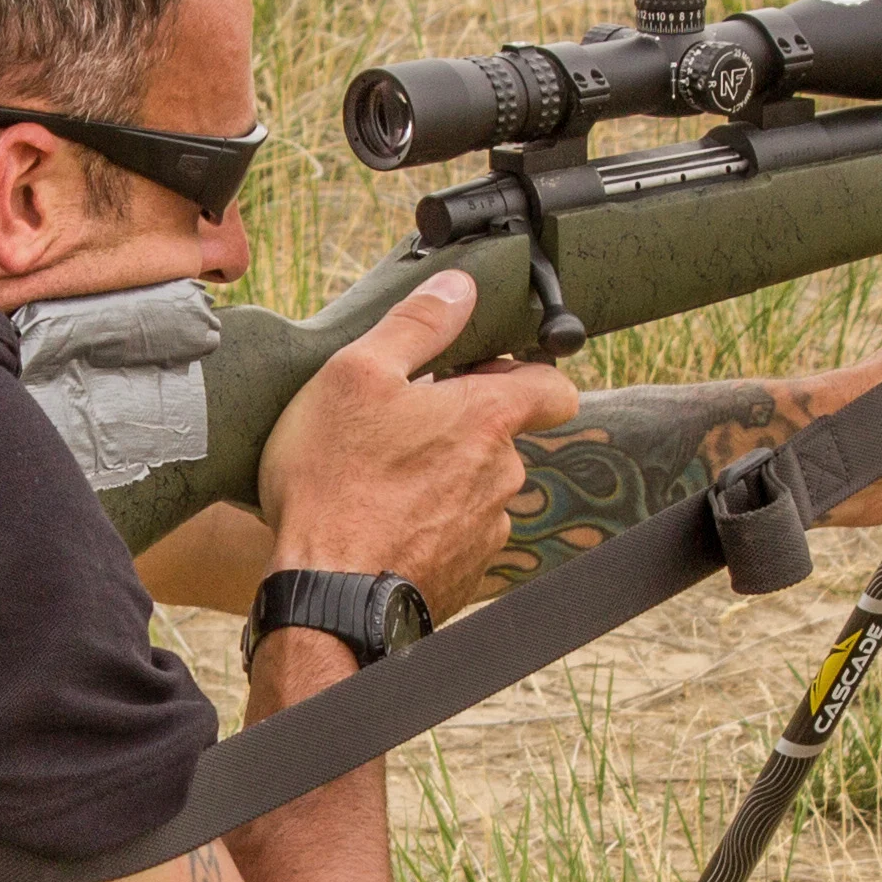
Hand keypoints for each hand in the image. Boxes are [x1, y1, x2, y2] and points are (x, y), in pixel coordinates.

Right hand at [256, 275, 575, 622]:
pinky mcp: (464, 577)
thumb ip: (416, 324)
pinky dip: (426, 527)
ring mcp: (486, 532)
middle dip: (460, 427)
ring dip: (442, 480)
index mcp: (487, 419)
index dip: (525, 373)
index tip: (481, 373)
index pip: (554, 388)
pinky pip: (455, 537)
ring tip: (379, 480)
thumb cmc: (335, 481)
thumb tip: (458, 286)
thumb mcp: (357, 375)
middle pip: (501, 438)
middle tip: (399, 424)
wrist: (326, 595)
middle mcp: (502, 477)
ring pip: (477, 489)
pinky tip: (378, 524)